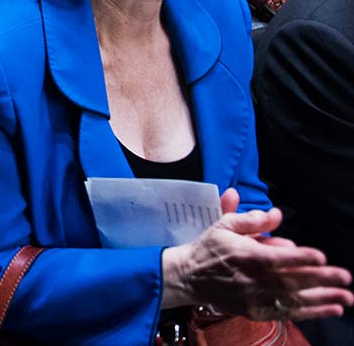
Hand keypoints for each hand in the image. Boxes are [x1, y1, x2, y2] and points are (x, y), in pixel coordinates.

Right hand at [168, 188, 351, 321]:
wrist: (188, 277)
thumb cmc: (209, 248)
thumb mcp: (223, 225)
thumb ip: (251, 219)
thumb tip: (276, 214)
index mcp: (245, 255)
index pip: (277, 257)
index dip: (300, 258)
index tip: (321, 257)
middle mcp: (252, 279)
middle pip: (291, 280)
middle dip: (321, 280)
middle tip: (346, 277)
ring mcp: (254, 297)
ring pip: (293, 300)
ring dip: (322, 300)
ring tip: (346, 298)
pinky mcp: (256, 311)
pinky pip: (287, 312)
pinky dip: (310, 312)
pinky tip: (330, 309)